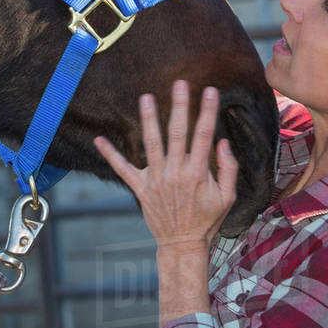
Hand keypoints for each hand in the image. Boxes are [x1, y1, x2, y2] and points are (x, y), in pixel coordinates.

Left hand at [94, 80, 237, 248]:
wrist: (182, 244)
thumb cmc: (207, 220)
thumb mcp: (227, 197)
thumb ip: (228, 169)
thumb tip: (223, 142)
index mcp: (198, 173)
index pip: (204, 135)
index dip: (207, 112)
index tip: (210, 91)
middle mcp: (176, 173)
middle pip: (177, 133)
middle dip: (179, 106)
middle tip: (179, 83)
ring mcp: (156, 180)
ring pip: (151, 144)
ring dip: (149, 119)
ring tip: (146, 97)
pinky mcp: (140, 188)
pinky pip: (123, 169)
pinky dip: (110, 155)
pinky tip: (99, 140)